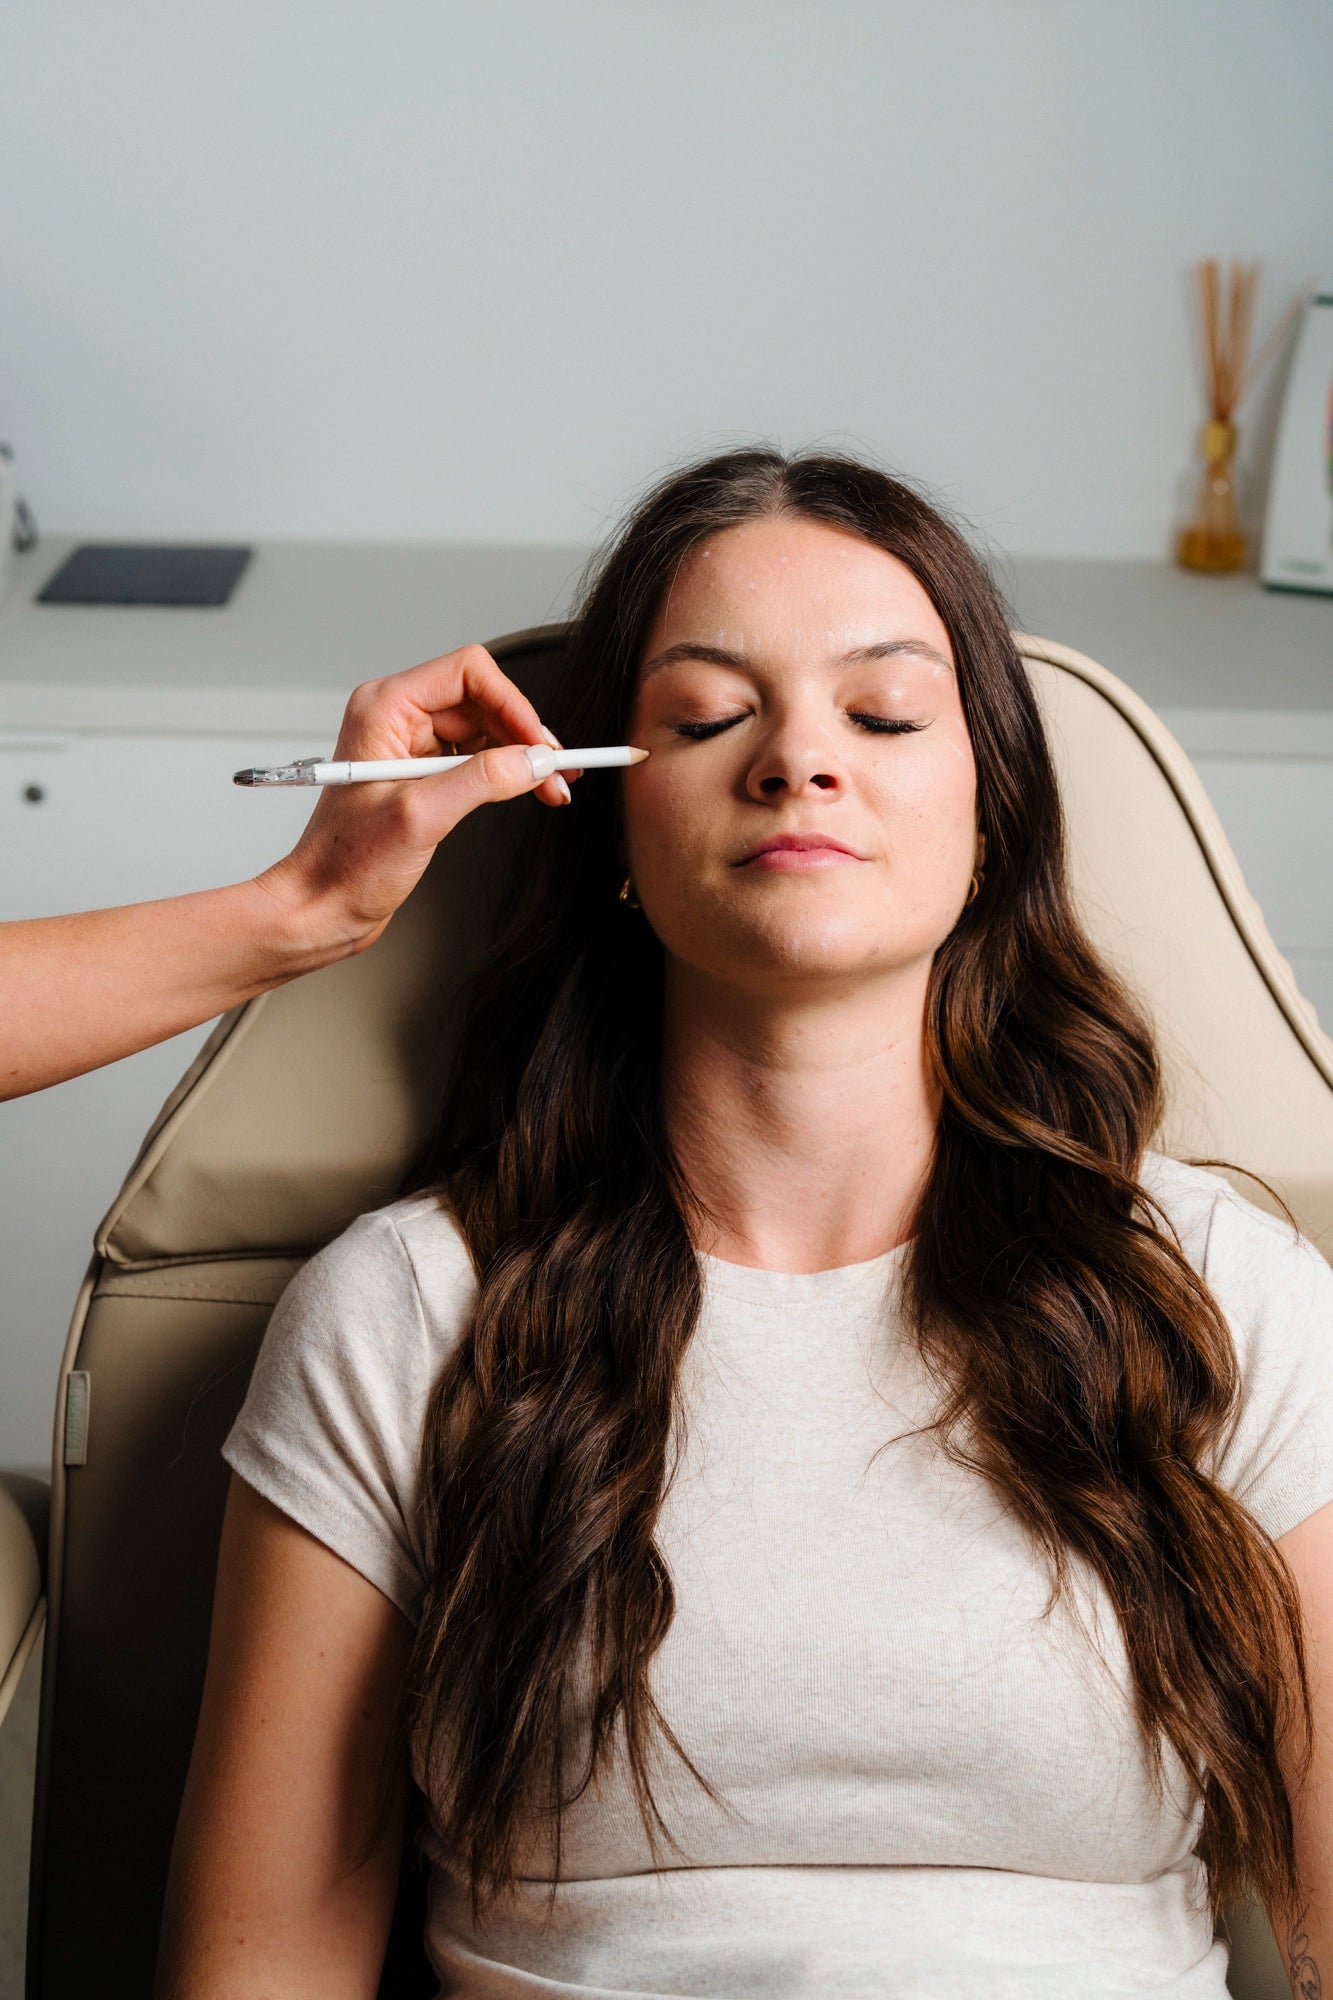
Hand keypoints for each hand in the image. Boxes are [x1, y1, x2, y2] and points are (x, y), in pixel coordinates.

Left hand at [257, 644, 581, 955]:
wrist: (323, 906)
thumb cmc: (345, 864)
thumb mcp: (421, 816)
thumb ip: (482, 781)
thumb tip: (534, 760)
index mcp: (384, 709)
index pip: (467, 675)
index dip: (513, 705)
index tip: (540, 744)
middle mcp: (397, 719)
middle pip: (482, 701)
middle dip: (524, 735)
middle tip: (558, 770)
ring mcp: (410, 746)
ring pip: (485, 730)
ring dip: (521, 756)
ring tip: (552, 786)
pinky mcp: (423, 776)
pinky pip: (476, 759)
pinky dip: (506, 773)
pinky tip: (528, 790)